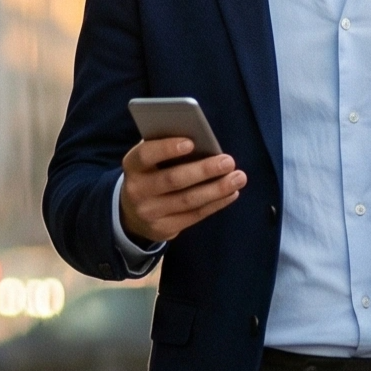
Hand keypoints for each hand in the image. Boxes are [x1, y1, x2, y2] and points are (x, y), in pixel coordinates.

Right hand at [120, 139, 245, 242]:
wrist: (132, 212)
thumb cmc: (151, 174)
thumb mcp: (151, 160)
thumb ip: (167, 149)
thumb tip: (203, 141)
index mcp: (132, 165)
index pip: (146, 155)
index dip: (167, 148)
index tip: (191, 142)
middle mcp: (137, 191)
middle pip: (172, 180)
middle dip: (203, 170)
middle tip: (228, 161)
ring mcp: (149, 213)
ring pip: (187, 200)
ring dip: (216, 189)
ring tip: (238, 178)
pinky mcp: (163, 229)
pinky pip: (194, 216)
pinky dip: (215, 204)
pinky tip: (232, 193)